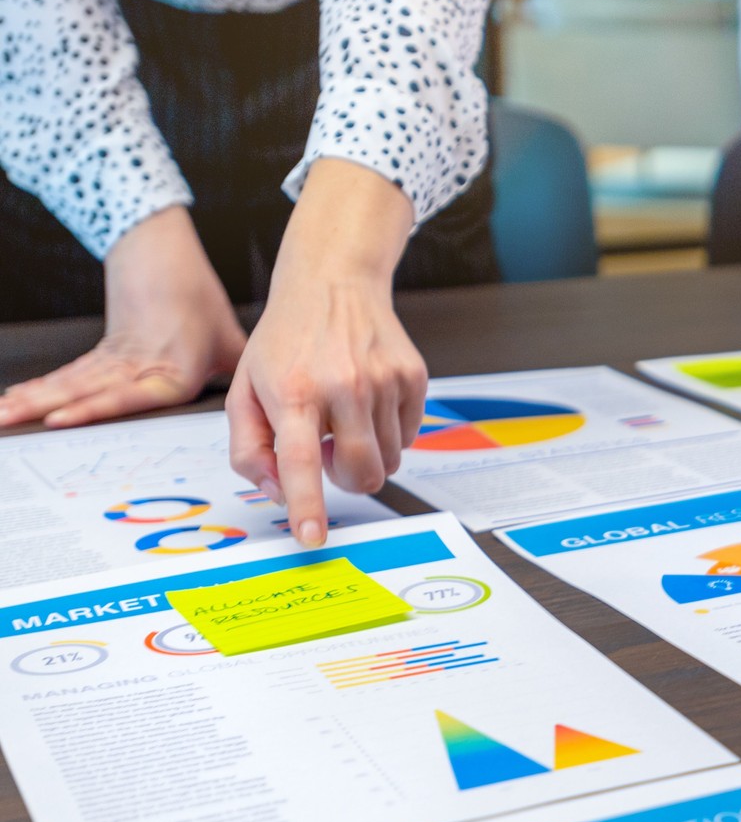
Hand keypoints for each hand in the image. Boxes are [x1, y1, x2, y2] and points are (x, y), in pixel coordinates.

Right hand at [0, 207, 244, 427]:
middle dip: (44, 409)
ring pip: (68, 383)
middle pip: (84, 390)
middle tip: (10, 423)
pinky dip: (38, 388)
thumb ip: (243, 379)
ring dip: (31, 400)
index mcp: (174, 369)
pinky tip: (12, 401)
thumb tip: (267, 405)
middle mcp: (138, 367)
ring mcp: (115, 360)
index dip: (94, 407)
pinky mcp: (101, 354)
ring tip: (1, 415)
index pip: (130, 394)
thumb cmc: (199, 299)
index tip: (61, 418)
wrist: (163, 256)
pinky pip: (66, 375)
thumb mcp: (232, 342)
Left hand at [226, 158, 424, 545]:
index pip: (298, 460)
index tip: (313, 538)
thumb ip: (249, 449)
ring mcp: (384, 381)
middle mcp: (343, 385)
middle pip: (361, 472)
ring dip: (367, 453)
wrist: (332, 283)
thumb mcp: (246, 391)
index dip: (306, 505)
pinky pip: (408, 435)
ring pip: (389, 459)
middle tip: (328, 454)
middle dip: (348, 480)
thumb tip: (278, 493)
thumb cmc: (284, 344)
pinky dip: (388, 432)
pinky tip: (368, 401)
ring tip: (346, 419)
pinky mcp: (413, 376)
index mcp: (293, 391)